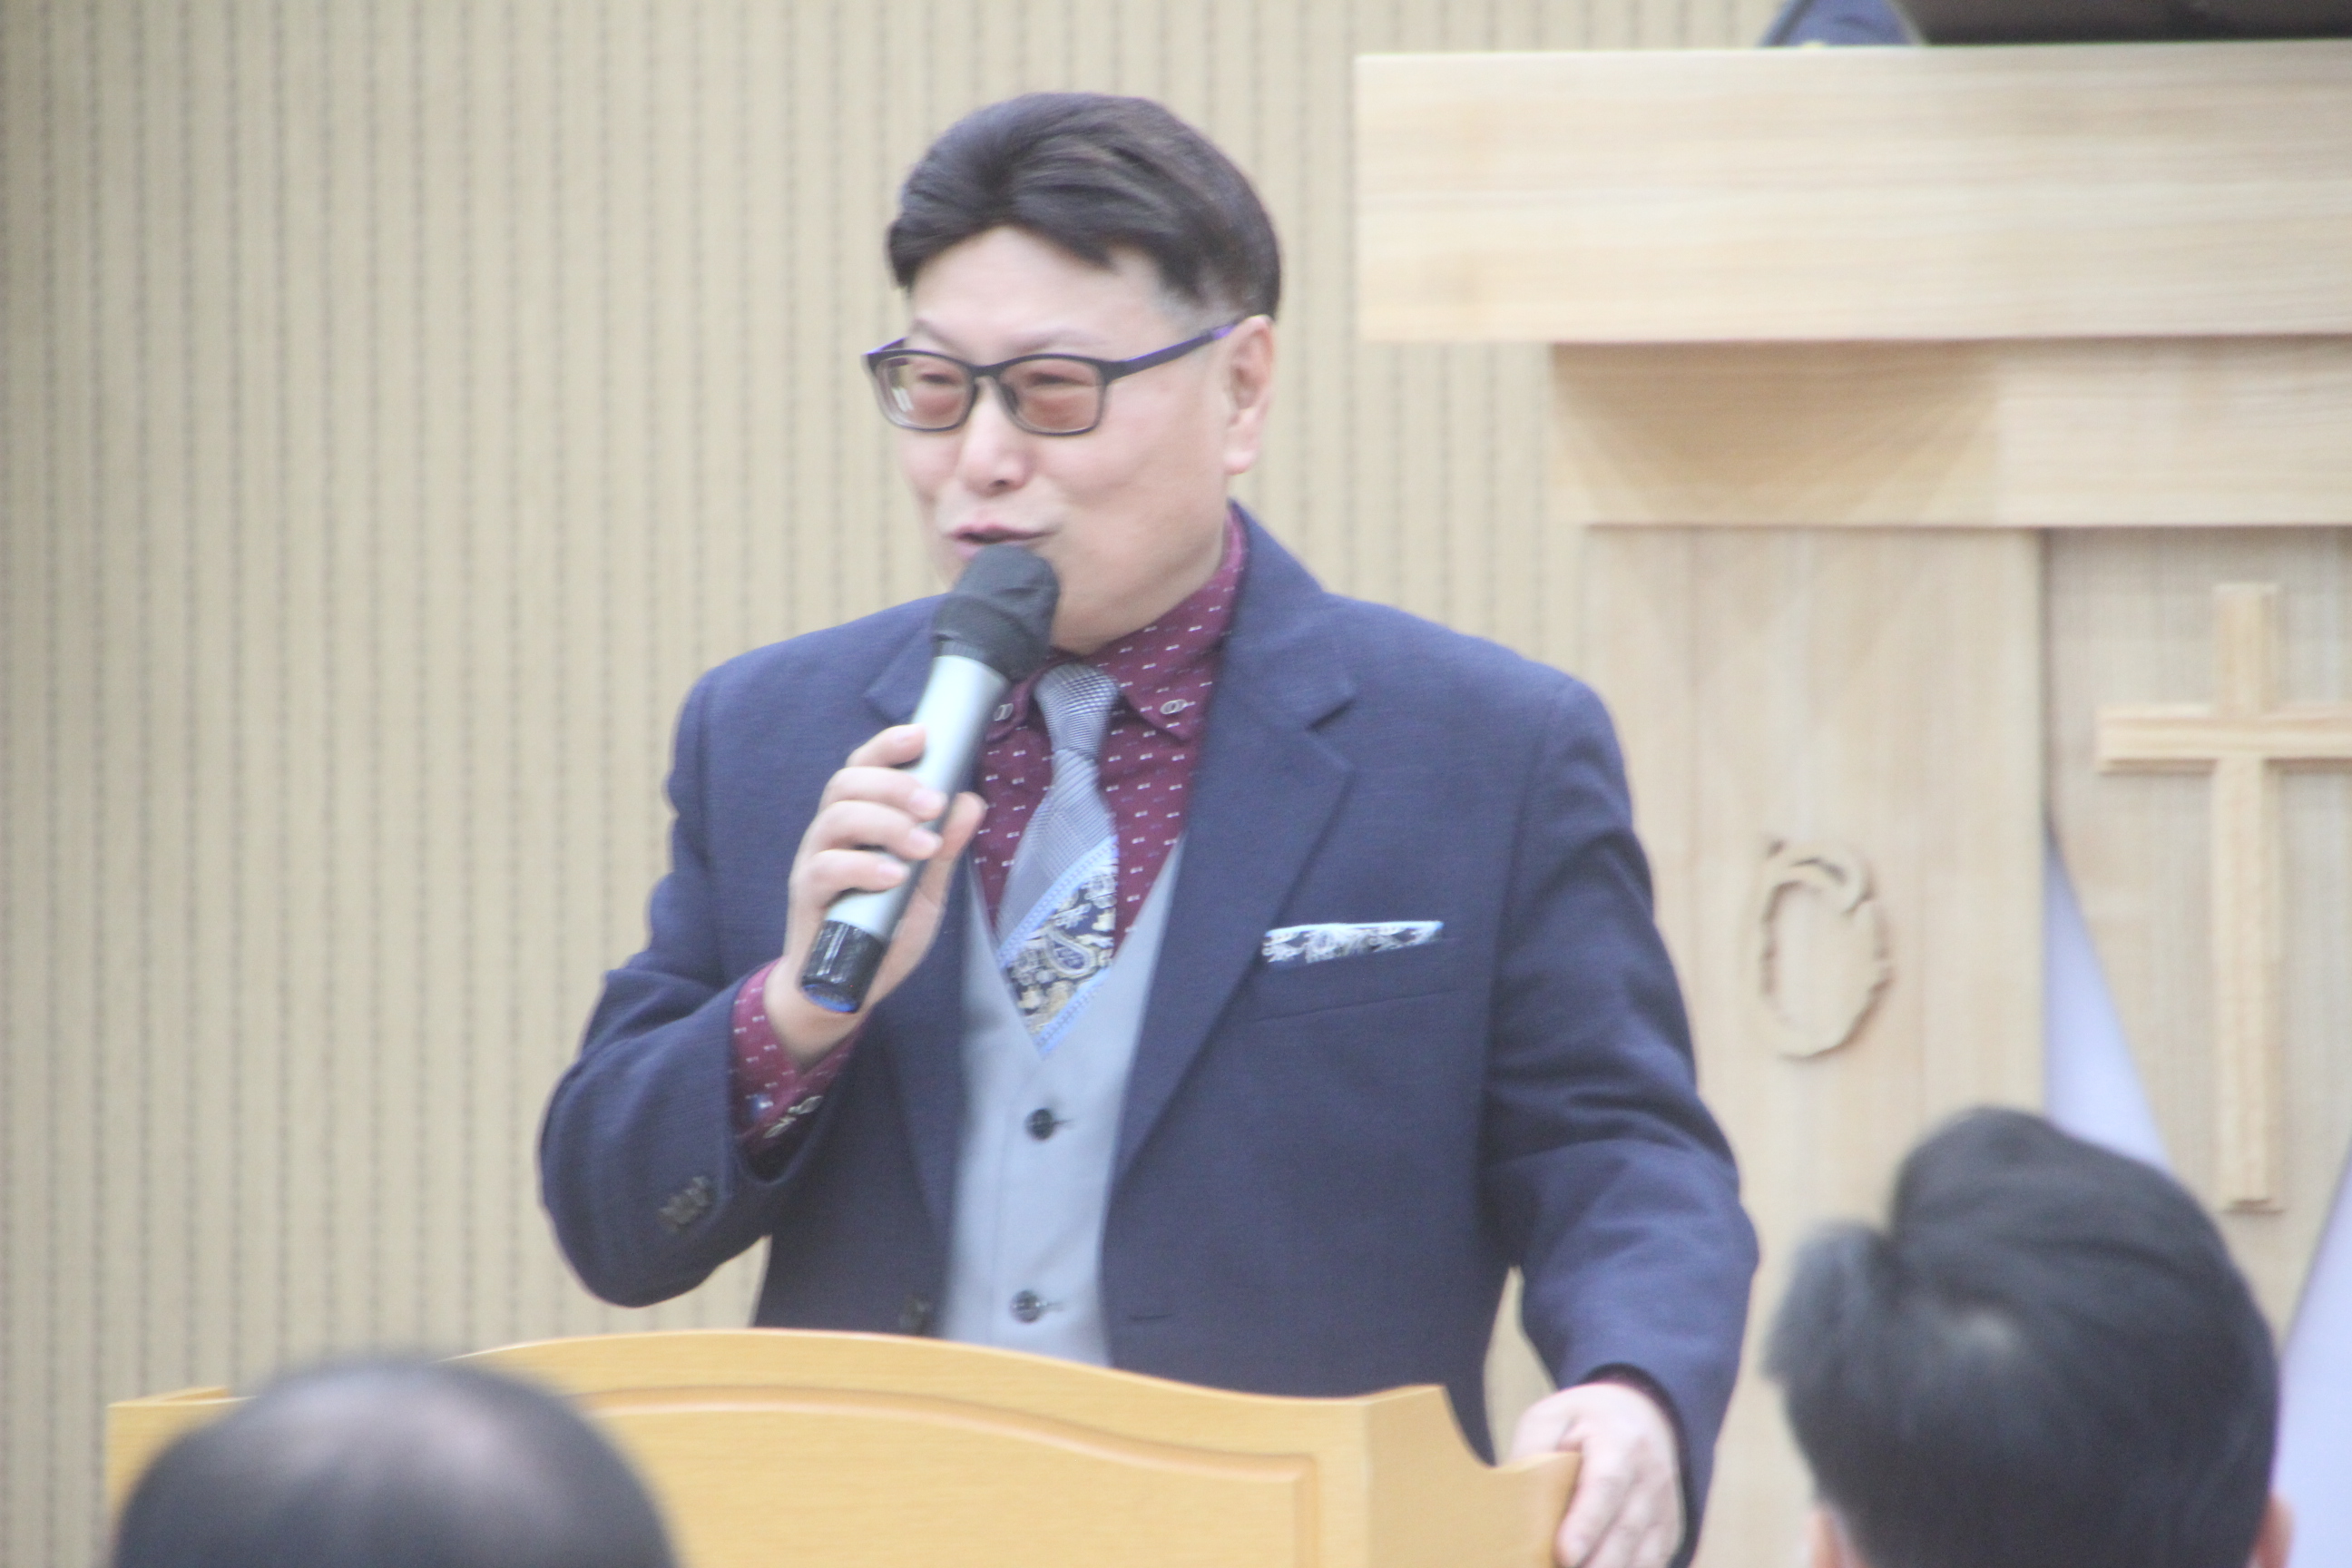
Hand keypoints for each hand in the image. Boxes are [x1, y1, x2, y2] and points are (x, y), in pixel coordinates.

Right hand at [762, 724, 985, 1063]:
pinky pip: (826, 869)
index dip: (888, 746)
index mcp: (858, 821)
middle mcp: (831, 833)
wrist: (845, 988)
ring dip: (884, 823)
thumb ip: (943, 847)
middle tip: (934, 804)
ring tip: (922, 845)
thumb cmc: (882, 929)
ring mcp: (814, 862)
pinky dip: (863, 867)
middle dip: (894, 785)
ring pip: (836, 818)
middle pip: (847, 783)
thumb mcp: (925, 888)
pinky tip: (893, 876)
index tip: (922, 735)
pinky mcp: (806, 897)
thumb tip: (970, 801)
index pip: (863, 767)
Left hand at [1509, 1380, 1683, 1567]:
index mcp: (1620, 1442)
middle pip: (1626, 1530)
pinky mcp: (1669, 1531)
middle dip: (1597, 1563)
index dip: (1586, 1524)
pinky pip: (1652, 1562)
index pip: (1605, 1486)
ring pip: (1643, 1554)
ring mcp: (1665, 1507)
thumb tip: (1509, 1494)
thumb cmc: (1585, 1422)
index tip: (1565, 1555)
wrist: (1643, 1415)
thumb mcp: (1552, 1418)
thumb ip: (1532, 1450)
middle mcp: (1651, 1477)